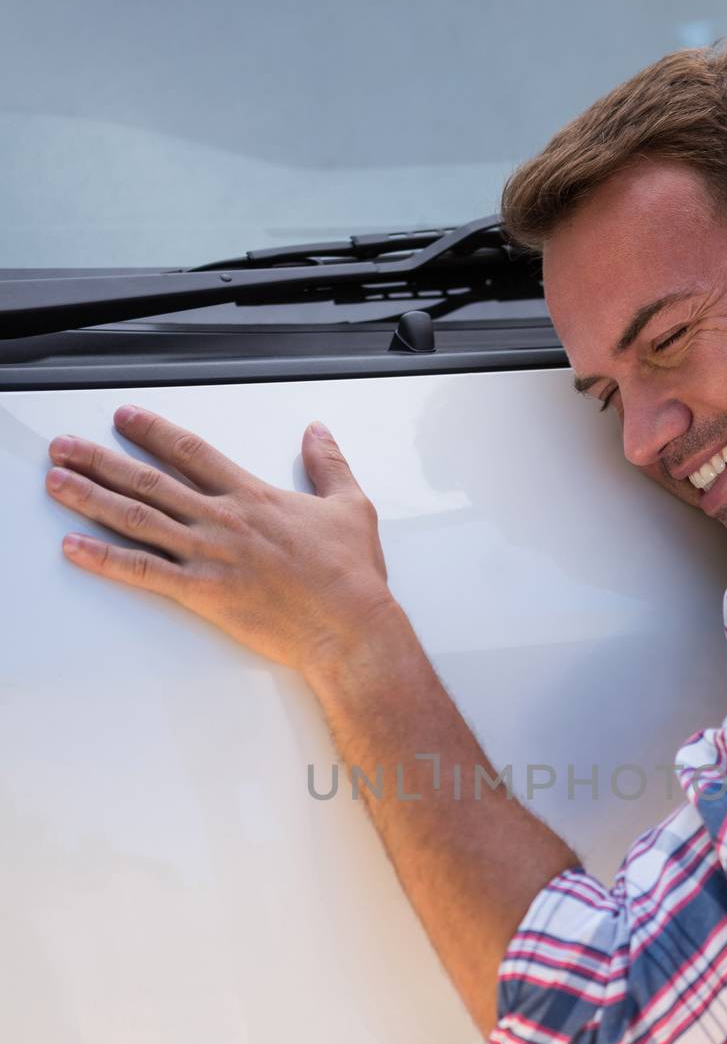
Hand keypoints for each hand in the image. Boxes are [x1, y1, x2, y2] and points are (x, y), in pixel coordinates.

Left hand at [45, 405, 397, 672]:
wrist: (349, 625)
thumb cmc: (351, 576)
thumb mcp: (350, 506)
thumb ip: (328, 465)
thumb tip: (319, 433)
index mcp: (253, 497)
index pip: (191, 453)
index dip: (153, 432)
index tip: (125, 419)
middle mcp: (223, 520)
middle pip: (149, 480)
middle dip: (101, 460)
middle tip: (66, 447)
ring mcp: (209, 554)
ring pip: (137, 518)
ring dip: (91, 497)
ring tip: (57, 483)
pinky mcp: (203, 592)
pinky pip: (143, 571)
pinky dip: (105, 558)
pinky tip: (75, 547)